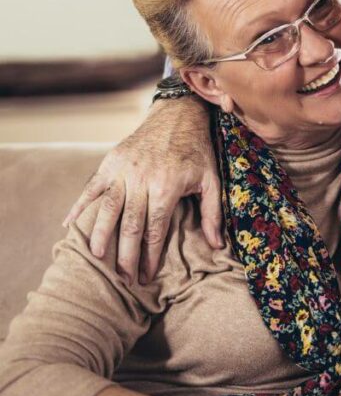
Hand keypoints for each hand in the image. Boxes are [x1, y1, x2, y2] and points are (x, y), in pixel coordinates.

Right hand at [64, 96, 222, 283]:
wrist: (177, 117)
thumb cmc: (197, 151)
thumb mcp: (211, 180)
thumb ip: (213, 213)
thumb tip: (216, 246)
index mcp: (166, 187)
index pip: (155, 230)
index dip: (150, 256)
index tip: (146, 276)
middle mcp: (141, 180)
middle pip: (130, 225)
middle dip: (125, 256)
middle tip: (124, 279)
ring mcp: (122, 170)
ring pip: (107, 209)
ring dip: (101, 236)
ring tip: (98, 259)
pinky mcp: (110, 162)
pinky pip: (91, 188)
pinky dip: (79, 206)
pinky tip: (69, 226)